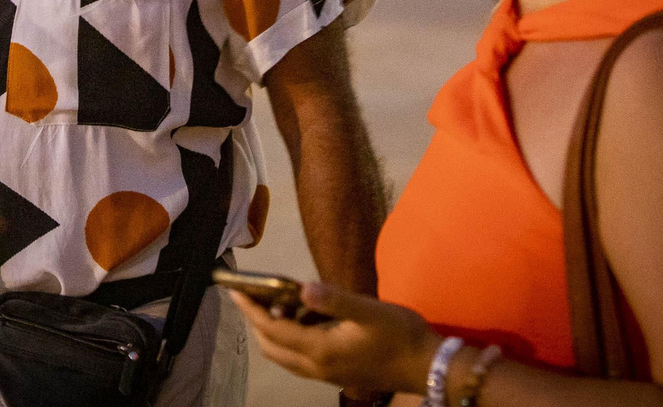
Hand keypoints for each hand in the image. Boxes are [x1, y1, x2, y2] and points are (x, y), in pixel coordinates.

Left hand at [230, 282, 439, 396]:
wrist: (428, 367)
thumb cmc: (401, 335)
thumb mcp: (370, 311)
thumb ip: (335, 300)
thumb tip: (301, 288)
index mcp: (321, 350)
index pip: (273, 329)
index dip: (250, 309)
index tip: (234, 290)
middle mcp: (317, 367)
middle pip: (271, 347)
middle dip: (255, 322)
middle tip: (249, 295)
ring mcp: (326, 374)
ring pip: (283, 356)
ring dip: (271, 333)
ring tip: (273, 303)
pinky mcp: (336, 374)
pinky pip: (299, 359)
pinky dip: (289, 340)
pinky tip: (303, 319)